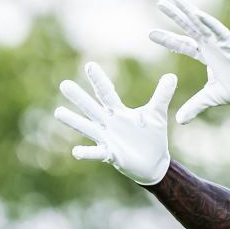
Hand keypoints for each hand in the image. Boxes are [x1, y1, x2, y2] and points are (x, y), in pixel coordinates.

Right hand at [55, 62, 177, 185]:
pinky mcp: (110, 155)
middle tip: (64, 84)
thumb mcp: (157, 114)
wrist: (154, 163)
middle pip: (92, 107)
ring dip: (74, 121)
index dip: (99, 80)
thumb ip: (162, 96)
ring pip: (88, 128)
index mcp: (118, 112)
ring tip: (58, 112)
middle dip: (79, 97)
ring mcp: (107, 139)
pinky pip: (96, 153)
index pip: (106, 93)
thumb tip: (172, 76)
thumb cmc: (152, 137)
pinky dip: (87, 153)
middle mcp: (108, 124)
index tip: (89, 65)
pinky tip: (76, 152)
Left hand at [150, 0, 229, 123]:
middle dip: (174, 16)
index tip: (150, 34)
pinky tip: (197, 13)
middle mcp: (211, 45)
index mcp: (207, 55)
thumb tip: (179, 121)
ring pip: (201, 23)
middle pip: (189, 27)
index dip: (168, 39)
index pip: (183, 44)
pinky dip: (208, 23)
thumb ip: (195, 106)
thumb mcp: (211, 98)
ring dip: (188, 11)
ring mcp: (221, 43)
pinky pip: (218, 31)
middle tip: (159, 3)